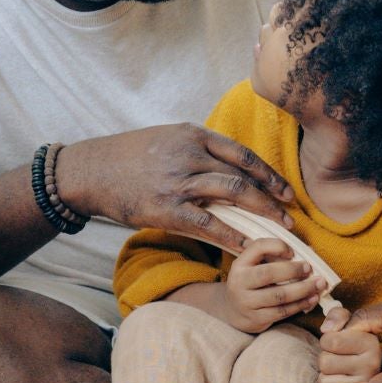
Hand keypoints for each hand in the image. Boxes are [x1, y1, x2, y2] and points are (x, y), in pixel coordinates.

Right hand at [55, 125, 295, 252]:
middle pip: (244, 176)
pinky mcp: (167, 209)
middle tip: (291, 214)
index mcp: (193, 135)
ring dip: (262, 215)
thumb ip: (197, 149)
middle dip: (273, 197)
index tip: (285, 190)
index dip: (269, 173)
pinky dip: (232, 236)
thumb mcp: (166, 139)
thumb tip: (228, 166)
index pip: (242, 153)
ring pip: (234, 196)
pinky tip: (247, 247)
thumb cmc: (128, 157)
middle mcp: (190, 155)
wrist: (90, 171)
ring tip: (280, 231)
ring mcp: (179, 182)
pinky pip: (208, 224)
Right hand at [222, 239, 325, 332]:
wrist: (235, 312)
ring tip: (318, 285)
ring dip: (303, 289)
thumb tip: (310, 251)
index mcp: (240, 264)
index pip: (258, 248)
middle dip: (293, 270)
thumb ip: (275, 257)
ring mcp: (247, 302)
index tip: (292, 252)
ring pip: (279, 295)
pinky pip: (282, 311)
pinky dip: (300, 305)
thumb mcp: (255, 266)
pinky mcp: (256, 318)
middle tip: (310, 269)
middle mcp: (240, 282)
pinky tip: (311, 299)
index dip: (278, 246)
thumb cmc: (252, 283)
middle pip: (269, 273)